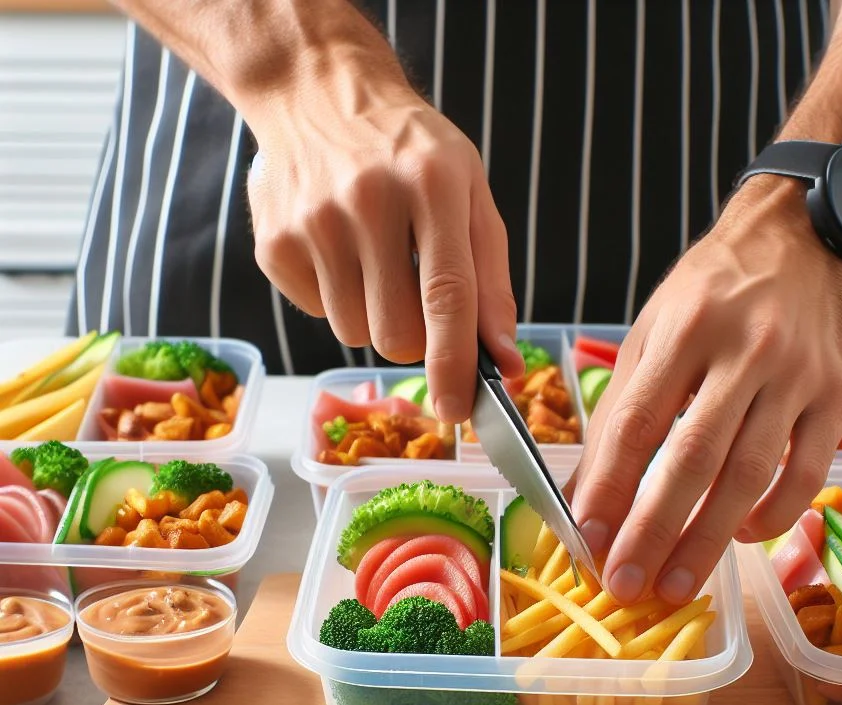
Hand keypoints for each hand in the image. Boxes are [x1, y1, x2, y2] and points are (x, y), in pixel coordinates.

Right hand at [245, 33, 521, 419]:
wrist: (317, 93)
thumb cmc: (411, 154)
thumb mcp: (470, 198)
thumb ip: (492, 284)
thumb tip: (506, 364)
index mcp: (432, 182)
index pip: (447, 297)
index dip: (454, 365)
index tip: (458, 413)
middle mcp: (367, 200)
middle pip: (396, 334)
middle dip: (416, 341)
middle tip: (416, 299)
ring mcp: (312, 222)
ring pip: (356, 334)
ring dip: (375, 318)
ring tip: (375, 262)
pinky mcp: (274, 243)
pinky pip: (317, 315)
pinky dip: (337, 299)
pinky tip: (339, 251)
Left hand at [569, 176, 841, 605]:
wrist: (802, 240)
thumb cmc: (712, 293)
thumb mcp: (651, 332)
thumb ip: (620, 411)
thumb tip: (588, 495)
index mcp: (684, 330)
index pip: (637, 423)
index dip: (609, 487)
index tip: (586, 539)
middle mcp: (744, 351)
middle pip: (693, 458)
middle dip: (654, 530)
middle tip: (626, 586)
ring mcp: (797, 375)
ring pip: (750, 473)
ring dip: (709, 539)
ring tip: (675, 586)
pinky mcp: (838, 396)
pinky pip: (808, 471)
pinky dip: (775, 515)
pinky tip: (743, 538)